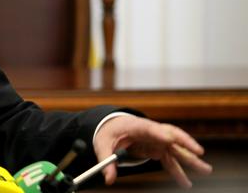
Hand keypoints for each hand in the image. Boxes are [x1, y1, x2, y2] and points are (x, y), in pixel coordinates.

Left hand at [93, 115, 211, 188]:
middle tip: (199, 152)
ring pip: (177, 149)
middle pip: (171, 135)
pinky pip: (171, 160)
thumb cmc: (109, 132)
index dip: (159, 133)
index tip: (168, 139)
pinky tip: (186, 183)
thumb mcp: (102, 145)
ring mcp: (158, 140)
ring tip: (206, 169)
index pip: (149, 128)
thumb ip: (107, 162)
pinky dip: (179, 171)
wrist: (114, 127)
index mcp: (135, 125)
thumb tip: (108, 179)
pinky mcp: (160, 149)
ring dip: (191, 159)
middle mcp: (151, 131)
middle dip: (186, 143)